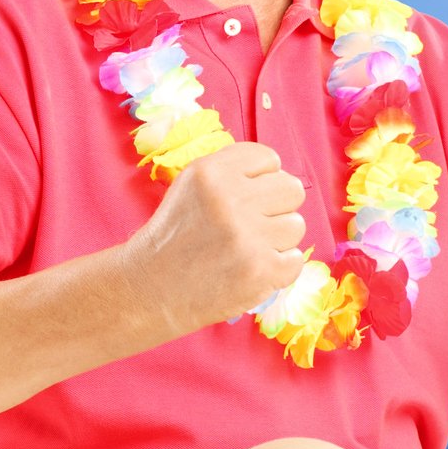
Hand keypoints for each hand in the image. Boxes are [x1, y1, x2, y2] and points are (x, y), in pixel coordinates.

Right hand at [124, 140, 308, 336]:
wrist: (151, 289)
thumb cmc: (175, 236)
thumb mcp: (189, 185)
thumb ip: (232, 171)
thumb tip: (280, 174)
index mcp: (211, 172)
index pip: (269, 159)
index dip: (261, 180)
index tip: (244, 198)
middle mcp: (230, 199)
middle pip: (292, 189)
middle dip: (277, 207)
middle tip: (252, 225)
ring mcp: (247, 237)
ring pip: (296, 225)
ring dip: (277, 240)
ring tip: (246, 249)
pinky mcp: (260, 271)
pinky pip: (296, 260)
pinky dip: (279, 268)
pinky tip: (251, 269)